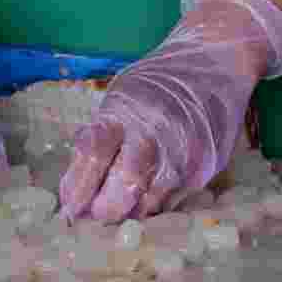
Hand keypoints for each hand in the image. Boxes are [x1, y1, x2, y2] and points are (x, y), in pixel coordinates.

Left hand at [58, 0, 281, 221]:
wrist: (213, 63)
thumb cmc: (156, 88)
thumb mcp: (121, 101)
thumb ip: (99, 141)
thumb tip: (71, 193)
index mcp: (124, 110)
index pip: (94, 152)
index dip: (77, 186)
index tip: (68, 211)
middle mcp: (155, 130)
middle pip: (125, 181)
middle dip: (107, 207)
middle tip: (97, 218)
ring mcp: (183, 151)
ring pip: (152, 199)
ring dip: (131, 214)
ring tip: (121, 216)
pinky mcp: (204, 168)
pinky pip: (173, 200)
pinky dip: (156, 207)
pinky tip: (146, 206)